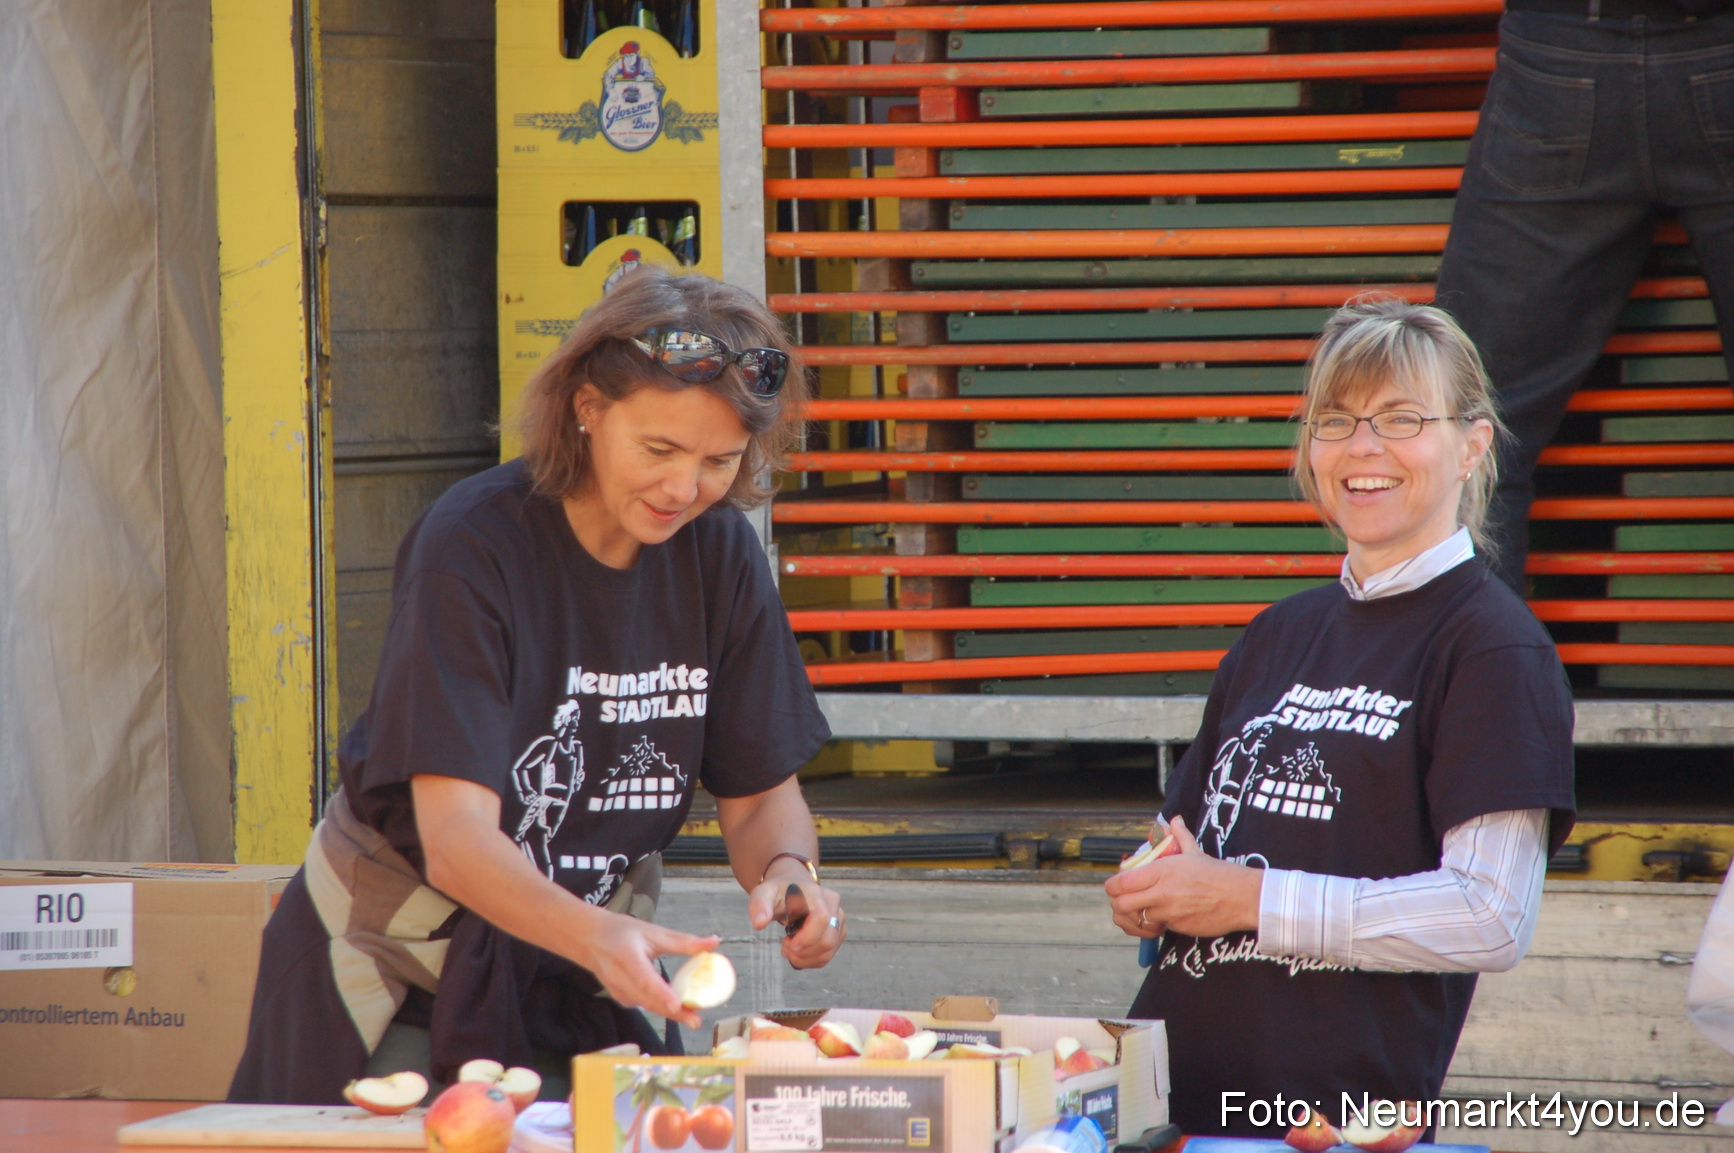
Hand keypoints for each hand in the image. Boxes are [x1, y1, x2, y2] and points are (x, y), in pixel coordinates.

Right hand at [568, 912, 720, 1028]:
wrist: (589, 939)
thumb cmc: (622, 932)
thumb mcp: (652, 932)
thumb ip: (683, 941)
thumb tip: (714, 942)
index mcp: (627, 956)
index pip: (644, 978)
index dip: (660, 993)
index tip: (677, 1004)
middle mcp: (618, 976)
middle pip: (647, 999)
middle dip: (672, 1012)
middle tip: (696, 1020)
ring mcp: (616, 990)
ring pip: (646, 1005)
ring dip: (668, 1012)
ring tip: (692, 1017)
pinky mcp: (620, 997)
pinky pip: (642, 1004)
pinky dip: (659, 1007)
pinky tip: (676, 1008)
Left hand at [748, 876, 845, 969]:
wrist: (793, 888)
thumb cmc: (778, 892)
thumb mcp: (763, 893)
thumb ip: (759, 906)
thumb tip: (759, 924)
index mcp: (815, 893)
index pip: (822, 918)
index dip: (807, 937)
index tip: (787, 944)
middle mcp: (832, 905)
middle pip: (828, 940)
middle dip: (803, 952)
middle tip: (784, 946)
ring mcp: (839, 918)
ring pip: (829, 950)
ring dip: (806, 958)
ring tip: (788, 948)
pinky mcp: (838, 931)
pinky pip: (828, 954)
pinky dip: (810, 960)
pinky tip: (797, 952)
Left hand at [1103, 816, 1263, 939]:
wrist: (1244, 898)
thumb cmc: (1220, 874)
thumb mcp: (1195, 852)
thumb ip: (1179, 836)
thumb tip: (1173, 820)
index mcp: (1162, 871)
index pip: (1122, 882)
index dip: (1112, 887)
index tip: (1113, 887)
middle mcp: (1162, 892)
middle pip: (1122, 904)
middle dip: (1117, 904)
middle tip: (1122, 901)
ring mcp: (1170, 912)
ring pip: (1138, 919)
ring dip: (1136, 917)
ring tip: (1141, 911)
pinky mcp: (1178, 928)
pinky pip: (1157, 929)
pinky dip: (1154, 926)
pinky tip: (1160, 919)